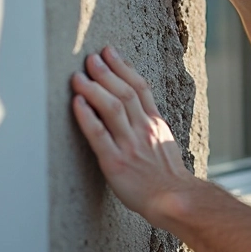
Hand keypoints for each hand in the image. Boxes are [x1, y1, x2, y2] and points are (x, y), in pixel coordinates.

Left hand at [70, 46, 196, 226]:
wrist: (174, 199)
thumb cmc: (167, 175)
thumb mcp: (165, 141)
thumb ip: (151, 123)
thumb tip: (139, 105)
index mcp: (155, 122)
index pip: (139, 87)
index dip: (123, 67)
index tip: (109, 52)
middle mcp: (143, 129)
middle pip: (124, 92)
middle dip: (105, 72)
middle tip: (90, 58)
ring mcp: (130, 145)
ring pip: (112, 108)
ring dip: (94, 88)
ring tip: (78, 76)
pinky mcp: (115, 162)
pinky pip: (99, 135)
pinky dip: (87, 117)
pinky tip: (76, 103)